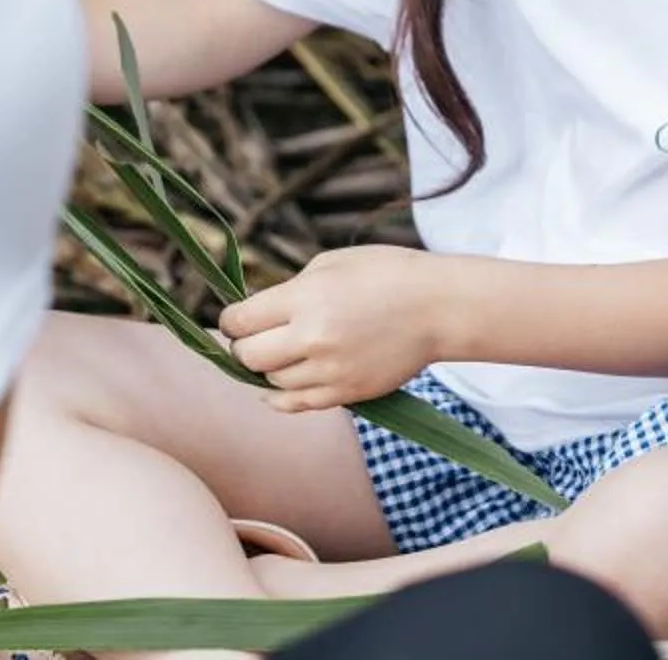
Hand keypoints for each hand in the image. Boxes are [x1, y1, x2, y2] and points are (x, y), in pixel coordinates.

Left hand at [219, 246, 446, 411]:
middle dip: (242, 347)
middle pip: (247, 356)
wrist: (437, 306)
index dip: (229, 321)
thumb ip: (288, 291)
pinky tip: (276, 386)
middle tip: (251, 338)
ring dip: (267, 368)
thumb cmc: (384, 273)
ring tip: (279, 353)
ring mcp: (330, 369)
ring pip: (270, 381)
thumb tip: (255, 315)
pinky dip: (279, 396)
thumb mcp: (329, 263)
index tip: (234, 320)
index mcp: (305, 297)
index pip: (239, 321)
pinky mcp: (347, 393)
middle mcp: (313, 337)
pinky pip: (295, 404)